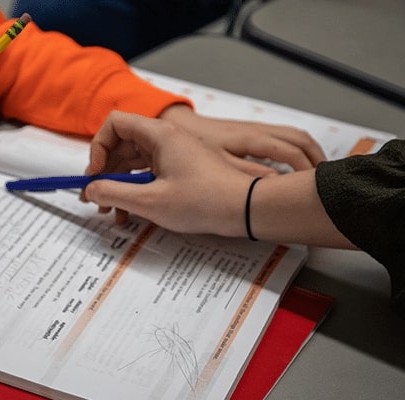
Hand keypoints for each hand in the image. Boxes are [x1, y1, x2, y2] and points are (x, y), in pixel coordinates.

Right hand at [84, 111, 252, 234]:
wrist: (246, 208)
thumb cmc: (205, 200)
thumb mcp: (150, 201)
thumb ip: (114, 193)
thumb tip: (91, 190)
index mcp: (159, 135)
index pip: (115, 124)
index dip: (98, 147)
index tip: (95, 174)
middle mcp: (165, 139)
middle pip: (122, 145)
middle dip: (105, 173)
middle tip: (96, 198)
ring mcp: (173, 154)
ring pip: (134, 163)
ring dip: (119, 186)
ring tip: (113, 211)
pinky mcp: (180, 169)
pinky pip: (149, 174)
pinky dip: (136, 190)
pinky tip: (132, 212)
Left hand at [158, 104, 325, 174]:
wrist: (176, 127)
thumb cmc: (189, 144)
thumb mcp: (212, 163)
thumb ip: (242, 173)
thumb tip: (271, 184)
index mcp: (247, 137)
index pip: (289, 150)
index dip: (304, 168)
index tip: (312, 186)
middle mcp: (256, 130)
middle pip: (299, 138)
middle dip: (316, 158)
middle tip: (323, 182)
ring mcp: (256, 129)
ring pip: (294, 135)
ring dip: (310, 153)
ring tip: (316, 176)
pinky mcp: (252, 133)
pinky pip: (284, 138)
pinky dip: (297, 151)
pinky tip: (298, 167)